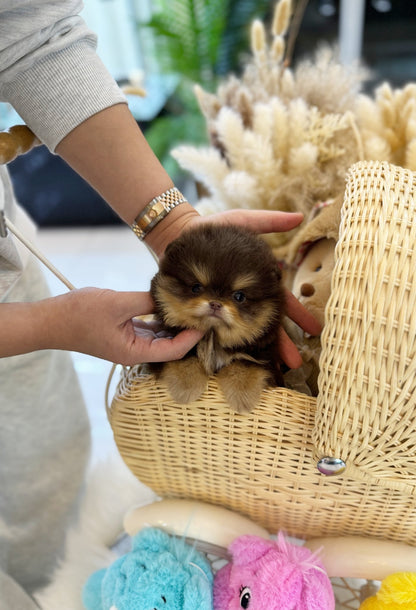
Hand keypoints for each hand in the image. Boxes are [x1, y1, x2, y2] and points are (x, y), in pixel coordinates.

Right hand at [1, 288, 202, 364]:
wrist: (50, 320)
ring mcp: (128, 343)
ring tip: (192, 307)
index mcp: (134, 352)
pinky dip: (160, 318)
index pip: (174, 349)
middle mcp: (134, 352)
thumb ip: (147, 300)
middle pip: (170, 345)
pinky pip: (148, 328)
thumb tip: (170, 294)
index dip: (193, 336)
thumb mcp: (118, 303)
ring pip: (160, 336)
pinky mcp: (123, 333)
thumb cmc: (79, 314)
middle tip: (205, 312)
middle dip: (188, 330)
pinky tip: (170, 304)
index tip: (207, 320)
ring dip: (174, 323)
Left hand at [148, 207, 321, 367]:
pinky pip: (215, 330)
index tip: (314, 331)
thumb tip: (299, 217)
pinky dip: (225, 345)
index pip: (282, 302)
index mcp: (257, 282)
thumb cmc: (213, 230)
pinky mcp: (204, 311)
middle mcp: (242, 298)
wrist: (178, 234)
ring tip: (272, 368)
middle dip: (281, 343)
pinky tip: (234, 359)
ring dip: (258, 350)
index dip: (298, 316)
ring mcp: (224, 306)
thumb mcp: (242, 222)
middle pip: (265, 323)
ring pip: (244, 332)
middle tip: (295, 362)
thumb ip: (268, 222)